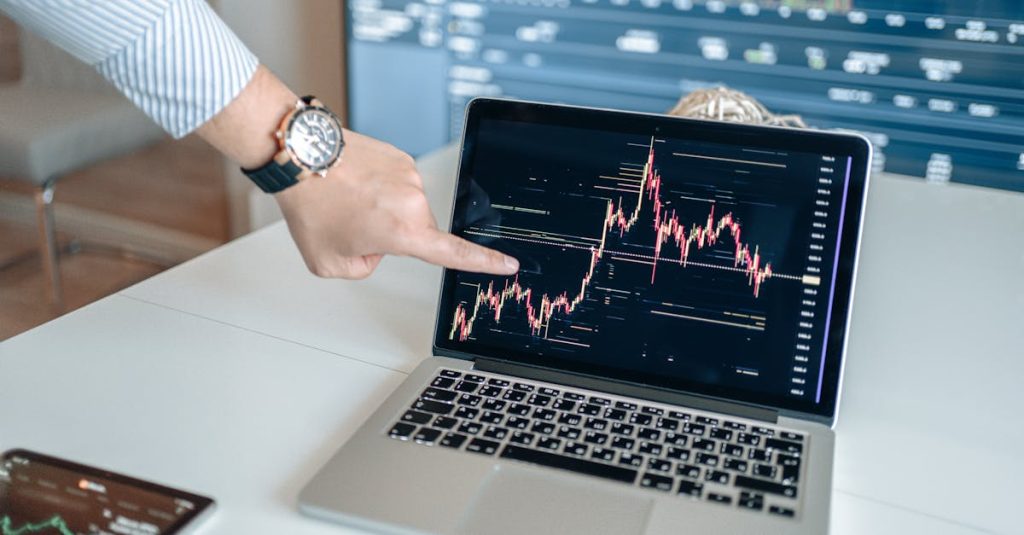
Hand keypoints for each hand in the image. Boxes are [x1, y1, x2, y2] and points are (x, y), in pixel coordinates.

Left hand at [274, 129, 519, 278]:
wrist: (299, 155)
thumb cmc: (311, 206)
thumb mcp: (329, 263)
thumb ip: (363, 269)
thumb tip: (376, 248)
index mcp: (404, 232)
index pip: (454, 254)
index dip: (484, 262)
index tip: (507, 265)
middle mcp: (414, 201)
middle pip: (414, 232)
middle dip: (388, 235)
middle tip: (352, 222)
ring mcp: (409, 175)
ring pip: (404, 207)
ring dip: (381, 208)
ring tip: (348, 198)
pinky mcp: (400, 156)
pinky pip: (395, 184)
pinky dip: (377, 187)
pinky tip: (353, 182)